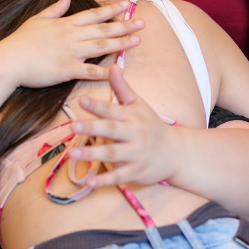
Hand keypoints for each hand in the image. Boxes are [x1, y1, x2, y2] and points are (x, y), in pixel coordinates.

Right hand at [0, 0, 145, 88]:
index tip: (128, 5)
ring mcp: (70, 52)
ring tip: (137, 40)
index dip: (112, 9)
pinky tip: (118, 71)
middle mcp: (71, 36)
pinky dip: (105, 71)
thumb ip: (56, 8)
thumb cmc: (21, 40)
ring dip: (121, 43)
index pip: (94, 14)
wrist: (8, 60)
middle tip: (142, 23)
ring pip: (101, 46)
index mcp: (66, 23)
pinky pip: (89, 71)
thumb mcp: (38, 19)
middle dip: (124, 25)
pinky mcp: (66, 70)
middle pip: (103, 29)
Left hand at [68, 65, 178, 187]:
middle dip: (93, 128)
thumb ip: (122, 88)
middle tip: (73, 126)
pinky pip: (119, 176)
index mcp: (132, 116)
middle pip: (112, 130)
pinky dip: (104, 180)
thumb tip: (112, 65)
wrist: (176, 152)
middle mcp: (135, 134)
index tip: (81, 101)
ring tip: (72, 154)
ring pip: (113, 154)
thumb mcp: (138, 105)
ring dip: (92, 154)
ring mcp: (136, 154)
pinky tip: (88, 183)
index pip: (113, 109)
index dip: (97, 106)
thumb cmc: (151, 125)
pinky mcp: (136, 171)